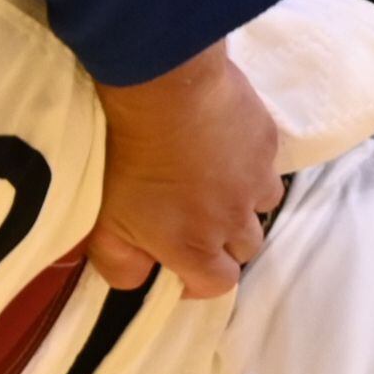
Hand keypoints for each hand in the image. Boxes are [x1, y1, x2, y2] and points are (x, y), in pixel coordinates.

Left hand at [91, 45, 283, 301]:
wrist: (163, 89)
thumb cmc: (130, 159)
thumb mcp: (106, 224)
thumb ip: (121, 265)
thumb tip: (138, 280)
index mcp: (197, 248)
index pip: (218, 284)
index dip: (200, 280)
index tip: (183, 265)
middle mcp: (235, 221)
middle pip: (245, 248)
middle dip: (225, 241)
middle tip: (198, 215)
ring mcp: (257, 180)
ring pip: (261, 204)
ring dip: (243, 200)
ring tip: (217, 177)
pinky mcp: (267, 142)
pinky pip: (265, 161)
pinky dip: (249, 159)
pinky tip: (225, 141)